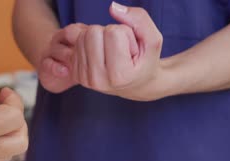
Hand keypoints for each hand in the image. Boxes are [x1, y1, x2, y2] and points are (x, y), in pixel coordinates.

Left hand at [46, 2, 165, 100]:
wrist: (135, 85)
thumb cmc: (145, 61)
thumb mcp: (153, 40)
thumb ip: (139, 20)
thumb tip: (112, 7)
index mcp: (119, 75)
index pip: (112, 32)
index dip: (126, 33)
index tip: (131, 50)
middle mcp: (98, 80)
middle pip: (92, 32)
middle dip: (108, 33)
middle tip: (119, 49)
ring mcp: (84, 79)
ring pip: (82, 35)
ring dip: (98, 38)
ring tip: (110, 52)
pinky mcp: (76, 75)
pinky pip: (76, 43)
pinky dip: (89, 44)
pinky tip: (100, 56)